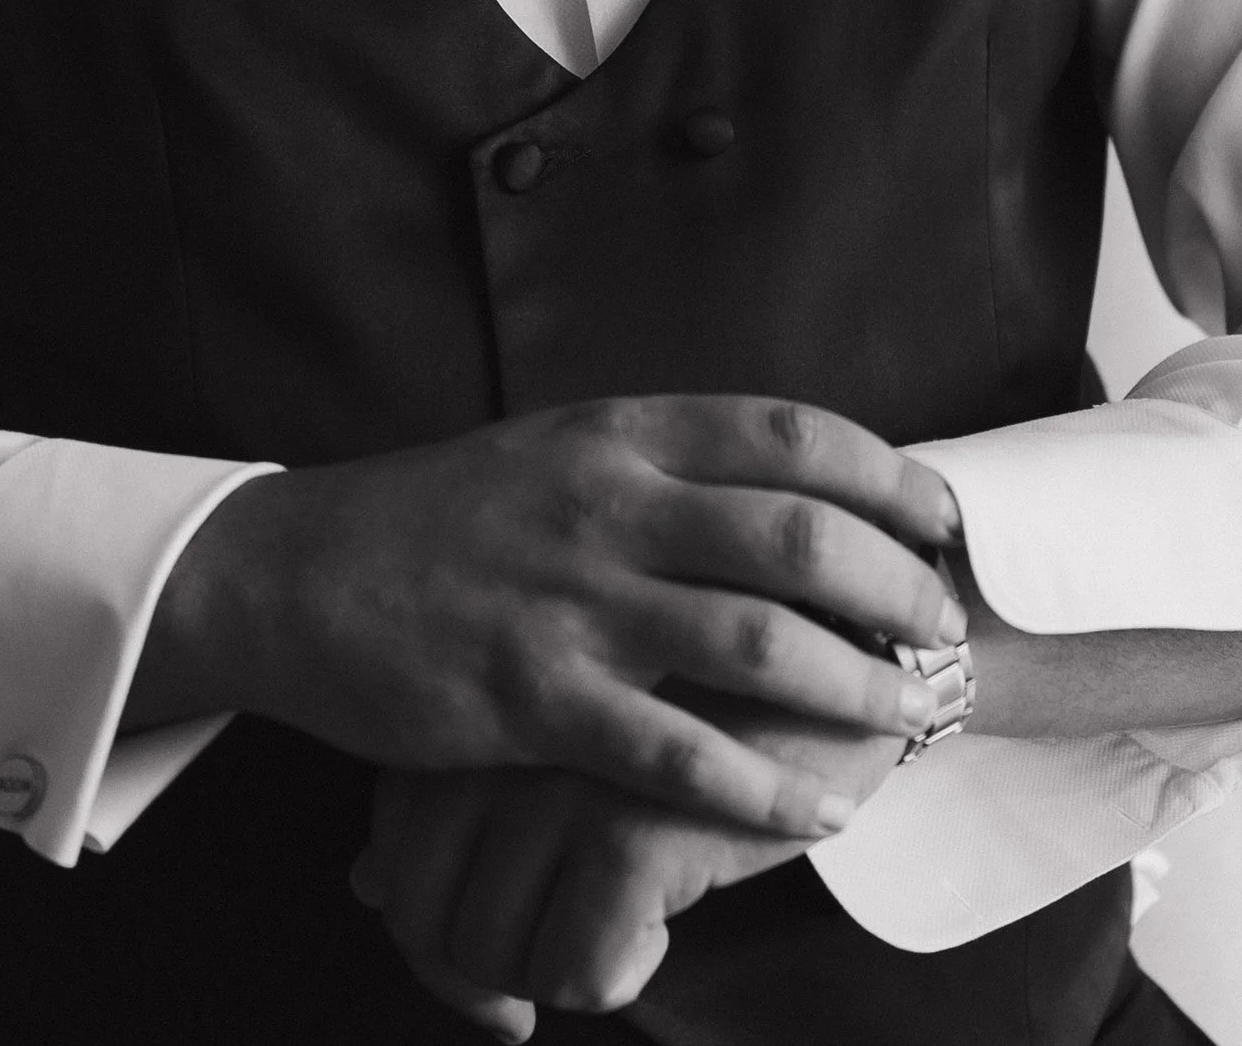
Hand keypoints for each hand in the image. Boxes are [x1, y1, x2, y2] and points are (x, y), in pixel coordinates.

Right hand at [128, 394, 962, 836]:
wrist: (297, 572)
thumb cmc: (445, 515)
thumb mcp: (559, 448)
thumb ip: (665, 464)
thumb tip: (796, 488)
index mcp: (621, 431)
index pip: (791, 434)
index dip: (888, 477)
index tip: (942, 520)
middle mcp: (608, 505)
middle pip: (799, 537)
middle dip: (897, 590)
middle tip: (944, 632)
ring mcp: (572, 604)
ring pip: (759, 646)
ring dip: (856, 691)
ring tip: (908, 720)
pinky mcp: (535, 701)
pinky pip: (680, 756)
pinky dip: (766, 789)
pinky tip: (817, 810)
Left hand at [351, 702, 907, 1037]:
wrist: (836, 633)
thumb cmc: (692, 679)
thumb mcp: (562, 712)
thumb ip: (462, 780)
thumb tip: (363, 881)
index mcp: (478, 696)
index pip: (393, 849)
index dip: (423, 932)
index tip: (485, 975)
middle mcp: (499, 731)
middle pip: (424, 912)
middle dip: (474, 981)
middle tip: (524, 1004)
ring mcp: (558, 775)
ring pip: (494, 952)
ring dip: (550, 978)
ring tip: (615, 941)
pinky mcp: (633, 823)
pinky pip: (578, 968)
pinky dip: (618, 975)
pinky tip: (666, 928)